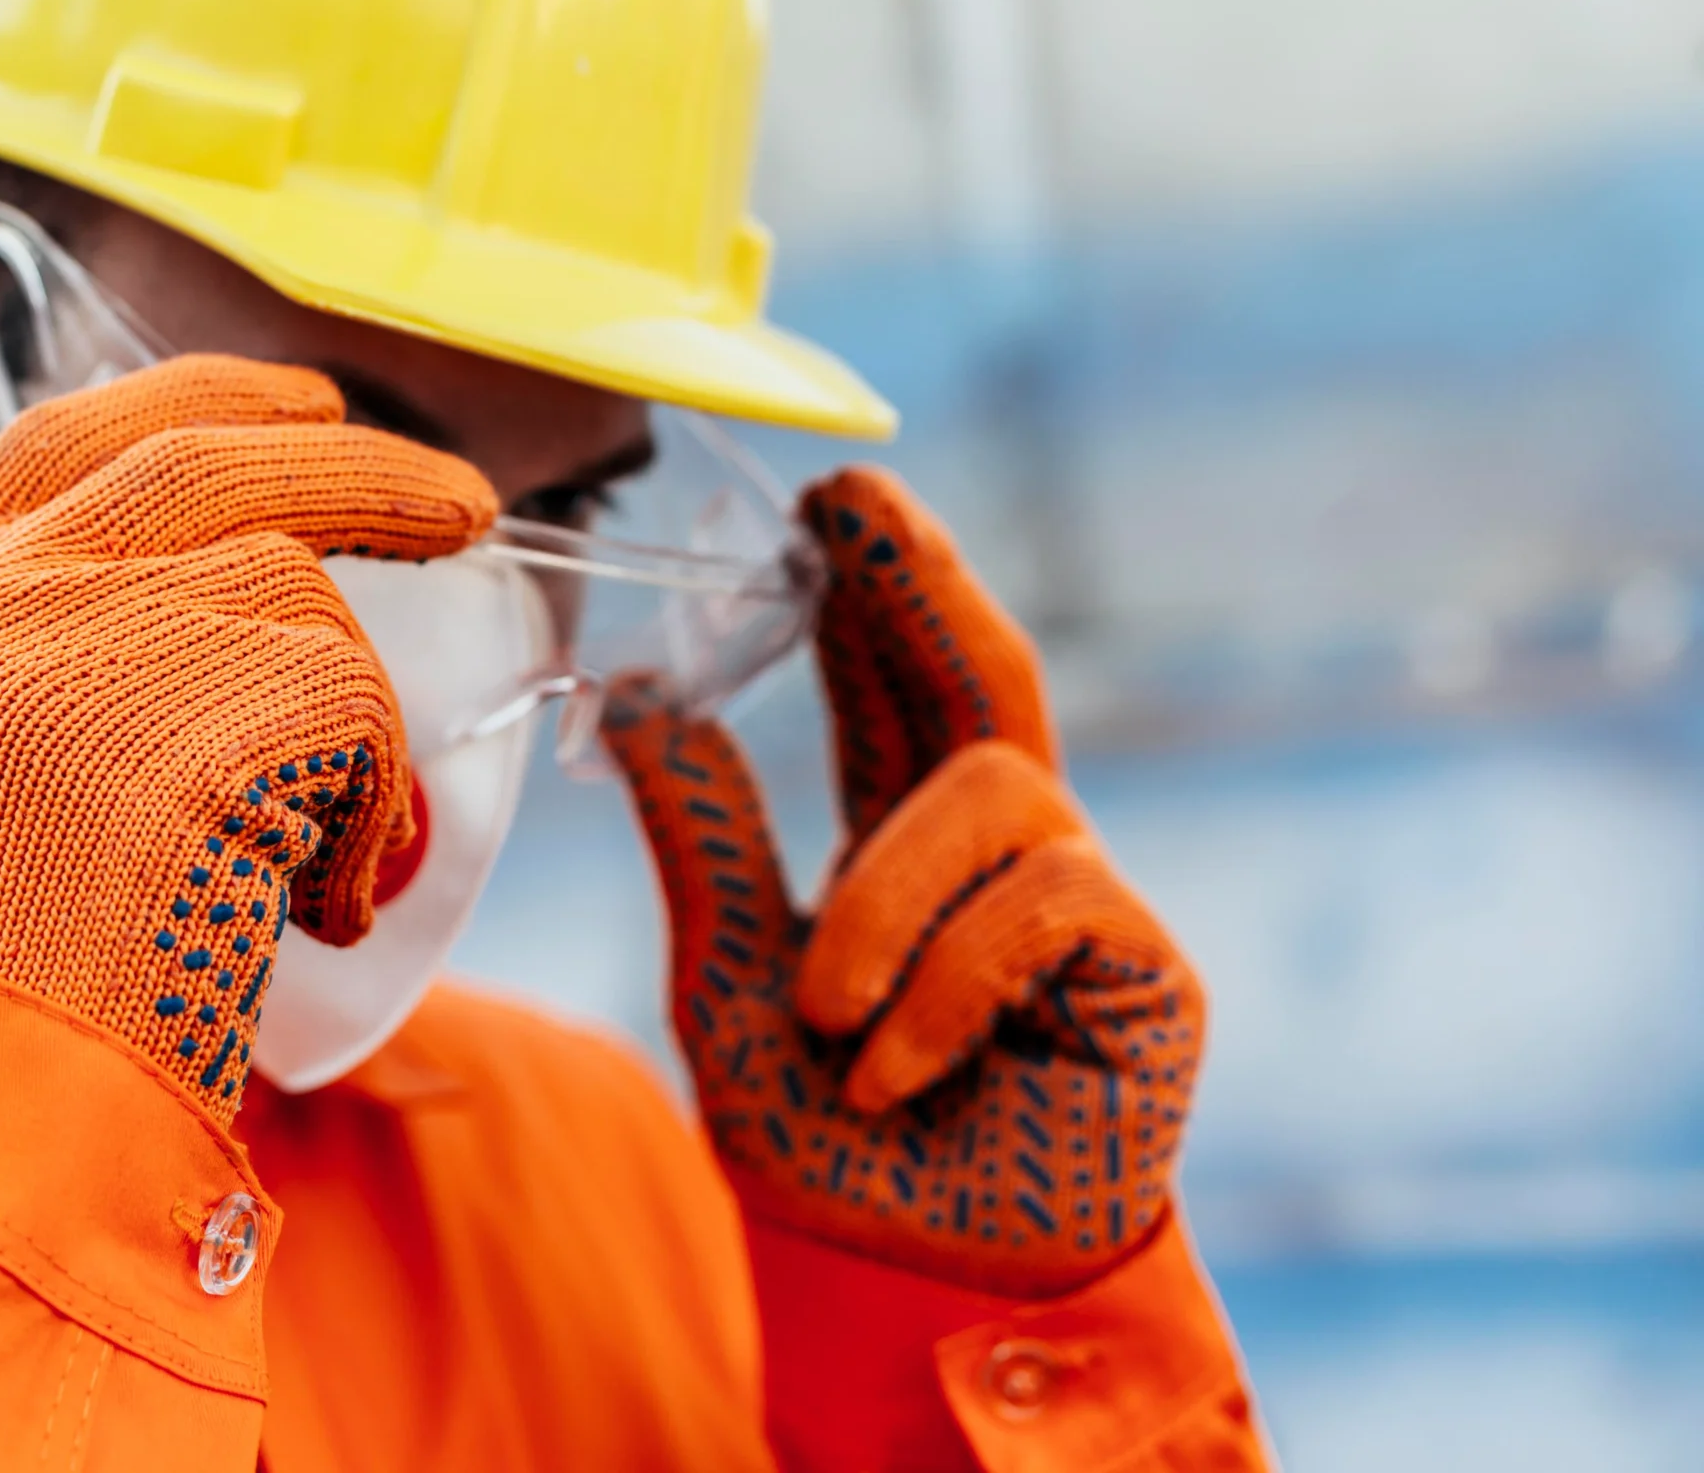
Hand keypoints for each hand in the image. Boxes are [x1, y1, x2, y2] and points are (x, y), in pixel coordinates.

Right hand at [0, 356, 497, 1125]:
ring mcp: (91, 639)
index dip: (191, 398)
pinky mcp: (204, 703)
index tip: (294, 399)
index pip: (60, 444)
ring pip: (301, 609)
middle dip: (356, 470)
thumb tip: (235, 601)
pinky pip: (357, 717)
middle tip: (463, 501)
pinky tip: (311, 910)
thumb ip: (51, 678)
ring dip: (345, 737)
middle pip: (206, 461)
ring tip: (298, 874)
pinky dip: (366, 816)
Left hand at [603, 469, 1202, 1296]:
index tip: (825, 499)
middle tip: (856, 499)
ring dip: (883, 897)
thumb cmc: (838, 1151)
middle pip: (984, 675)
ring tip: (826, 1014)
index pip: (889, 691)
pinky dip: (945, 982)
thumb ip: (707, 848)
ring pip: (992, 788)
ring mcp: (1083, 900)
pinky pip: (1044, 901)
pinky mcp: (1148, 968)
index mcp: (903, 850)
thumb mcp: (729, 992)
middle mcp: (1001, 855)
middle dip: (923, 580)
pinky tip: (899, 1067)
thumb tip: (645, 699)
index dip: (868, 590)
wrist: (923, 1294)